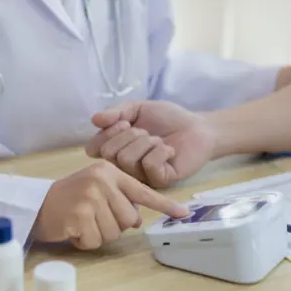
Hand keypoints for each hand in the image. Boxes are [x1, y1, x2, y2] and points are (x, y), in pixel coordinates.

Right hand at [33, 161, 188, 248]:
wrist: (37, 205)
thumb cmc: (71, 198)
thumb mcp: (98, 190)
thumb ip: (120, 199)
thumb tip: (137, 220)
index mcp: (111, 173)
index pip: (143, 192)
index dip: (165, 205)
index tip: (183, 213)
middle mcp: (103, 180)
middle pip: (130, 219)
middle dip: (114, 225)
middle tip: (94, 218)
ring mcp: (91, 196)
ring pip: (114, 232)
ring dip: (99, 234)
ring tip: (83, 222)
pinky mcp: (80, 214)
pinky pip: (96, 240)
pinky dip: (85, 241)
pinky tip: (74, 230)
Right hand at [85, 101, 215, 187]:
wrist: (197, 127)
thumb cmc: (167, 119)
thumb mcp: (138, 108)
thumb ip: (116, 111)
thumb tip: (94, 119)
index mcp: (115, 149)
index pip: (92, 149)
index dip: (106, 133)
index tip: (124, 122)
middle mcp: (124, 167)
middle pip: (109, 154)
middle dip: (129, 135)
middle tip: (146, 132)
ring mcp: (141, 177)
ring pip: (127, 159)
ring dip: (146, 142)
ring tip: (158, 141)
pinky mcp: (159, 182)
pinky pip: (149, 165)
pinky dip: (160, 151)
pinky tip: (169, 150)